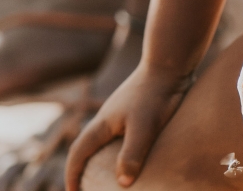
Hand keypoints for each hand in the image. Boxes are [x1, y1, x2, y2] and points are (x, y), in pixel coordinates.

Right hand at [65, 64, 188, 190]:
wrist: (170, 63)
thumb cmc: (155, 94)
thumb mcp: (144, 127)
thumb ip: (132, 154)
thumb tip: (123, 184)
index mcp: (102, 124)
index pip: (77, 152)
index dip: (72, 174)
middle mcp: (108, 118)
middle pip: (86, 146)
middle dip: (82, 169)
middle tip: (86, 189)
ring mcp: (122, 113)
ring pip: (103, 140)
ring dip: (100, 160)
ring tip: (109, 179)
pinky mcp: (137, 110)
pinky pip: (120, 135)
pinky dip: (118, 151)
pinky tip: (134, 158)